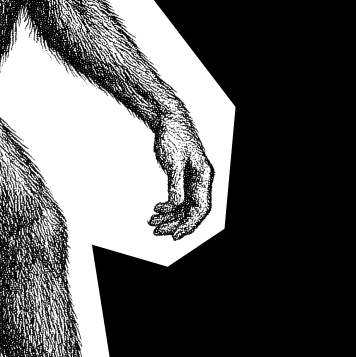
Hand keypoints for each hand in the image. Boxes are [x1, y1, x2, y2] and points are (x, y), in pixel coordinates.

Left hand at [152, 117, 214, 238]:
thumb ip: (175, 185)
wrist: (169, 121)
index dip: (190, 224)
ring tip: (151, 223)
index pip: (201, 208)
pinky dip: (167, 208)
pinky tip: (155, 211)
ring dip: (169, 217)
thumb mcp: (173, 163)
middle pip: (192, 211)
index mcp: (204, 177)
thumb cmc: (174, 137)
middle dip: (175, 223)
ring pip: (184, 207)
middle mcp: (201, 182)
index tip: (175, 235)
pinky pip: (177, 200)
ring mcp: (192, 181)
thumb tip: (175, 206)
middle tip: (156, 231)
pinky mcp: (182, 180)